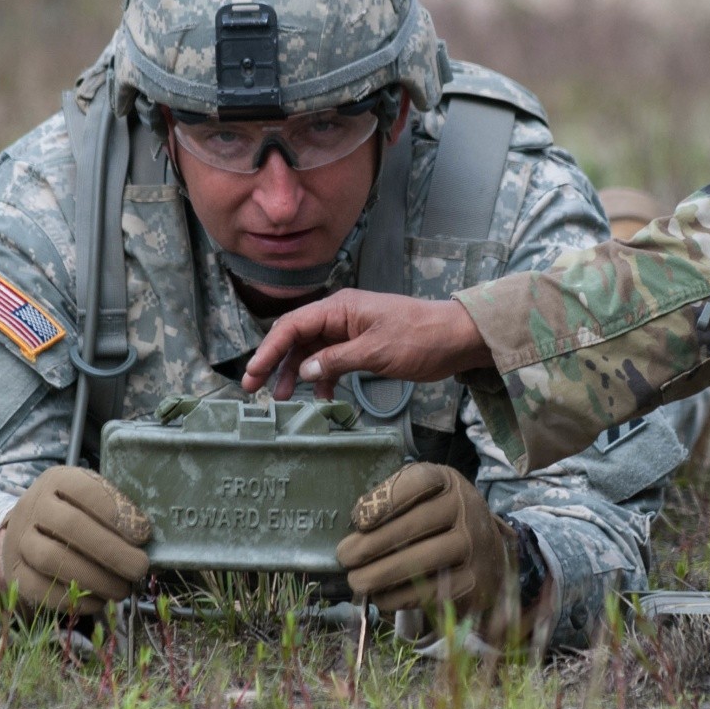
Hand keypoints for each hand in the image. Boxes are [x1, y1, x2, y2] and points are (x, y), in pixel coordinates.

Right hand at [0, 466, 151, 615]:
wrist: (30, 530)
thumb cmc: (77, 513)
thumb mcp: (95, 500)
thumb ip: (119, 513)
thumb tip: (148, 541)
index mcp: (57, 480)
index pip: (85, 490)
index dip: (116, 513)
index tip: (143, 535)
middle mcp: (33, 505)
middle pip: (70, 526)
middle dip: (111, 551)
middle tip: (140, 568)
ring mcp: (19, 539)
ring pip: (52, 559)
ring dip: (94, 578)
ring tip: (122, 589)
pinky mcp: (15, 572)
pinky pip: (40, 589)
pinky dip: (74, 599)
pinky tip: (99, 601)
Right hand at [240, 291, 492, 399]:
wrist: (456, 339)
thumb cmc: (420, 337)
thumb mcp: (376, 351)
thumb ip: (337, 361)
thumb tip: (304, 371)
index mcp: (340, 308)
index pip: (293, 326)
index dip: (269, 349)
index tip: (254, 374)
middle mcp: (340, 316)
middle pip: (297, 338)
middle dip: (276, 363)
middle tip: (257, 391)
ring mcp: (350, 332)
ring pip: (312, 352)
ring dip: (298, 375)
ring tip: (286, 400)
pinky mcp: (361, 347)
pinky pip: (332, 362)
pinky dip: (324, 380)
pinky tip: (324, 400)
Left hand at [335, 462, 515, 620]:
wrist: (486, 549)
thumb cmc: (438, 519)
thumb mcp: (422, 496)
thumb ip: (392, 502)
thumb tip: (356, 529)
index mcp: (448, 482)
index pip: (418, 482)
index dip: (385, 501)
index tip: (358, 519)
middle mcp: (466, 510)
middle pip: (414, 526)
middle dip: (372, 544)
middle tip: (345, 557)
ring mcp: (474, 547)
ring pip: (422, 562)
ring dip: (381, 574)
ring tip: (356, 581)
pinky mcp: (474, 582)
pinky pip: (432, 592)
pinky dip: (399, 597)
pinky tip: (380, 596)